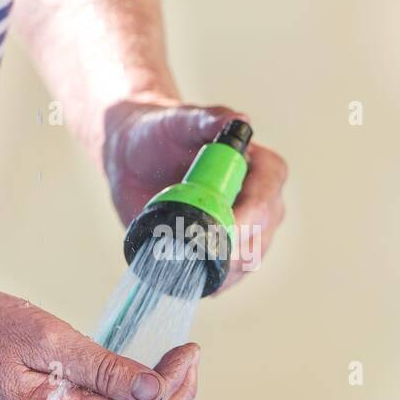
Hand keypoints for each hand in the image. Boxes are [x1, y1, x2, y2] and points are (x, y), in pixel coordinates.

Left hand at [103, 99, 286, 289]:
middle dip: (233, 251)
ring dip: (222, 271)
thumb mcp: (179, 120)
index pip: (265, 199)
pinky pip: (229, 275)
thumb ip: (207, 119)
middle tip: (198, 255)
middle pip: (261, 236)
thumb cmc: (159, 132)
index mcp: (262, 169)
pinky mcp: (224, 250)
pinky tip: (194, 278)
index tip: (222, 230)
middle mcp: (263, 202)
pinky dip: (213, 281)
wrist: (134, 158)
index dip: (248, 219)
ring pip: (248, 261)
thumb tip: (239, 120)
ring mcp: (246, 230)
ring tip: (189, 265)